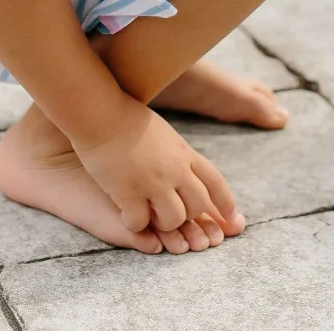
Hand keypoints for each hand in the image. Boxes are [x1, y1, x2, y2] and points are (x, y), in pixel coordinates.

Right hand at [72, 92, 240, 234]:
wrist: (101, 111)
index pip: (215, 182)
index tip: (233, 220)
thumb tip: (186, 169)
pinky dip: (135, 222)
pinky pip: (140, 223)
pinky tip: (127, 212)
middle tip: (172, 214)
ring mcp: (153, 182)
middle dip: (189, 216)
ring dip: (163, 223)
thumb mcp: (164, 133)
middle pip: (198, 205)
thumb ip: (178, 155)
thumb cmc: (126, 117)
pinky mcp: (129, 193)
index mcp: (184, 152)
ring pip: (174, 219)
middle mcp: (175, 169)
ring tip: (149, 213)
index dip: (226, 204)